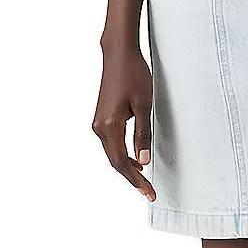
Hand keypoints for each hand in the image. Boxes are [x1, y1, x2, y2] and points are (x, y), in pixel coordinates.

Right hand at [93, 43, 155, 200]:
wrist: (119, 54)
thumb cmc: (133, 75)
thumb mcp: (144, 106)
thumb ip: (143, 135)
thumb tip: (143, 161)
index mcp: (109, 126)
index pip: (122, 162)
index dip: (136, 180)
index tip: (148, 192)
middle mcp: (99, 127)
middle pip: (115, 161)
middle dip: (132, 178)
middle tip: (149, 191)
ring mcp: (98, 122)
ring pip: (112, 153)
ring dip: (127, 167)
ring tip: (143, 179)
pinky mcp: (101, 118)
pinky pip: (111, 143)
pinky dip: (122, 155)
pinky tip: (134, 159)